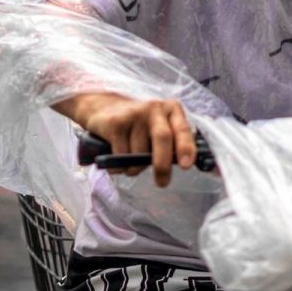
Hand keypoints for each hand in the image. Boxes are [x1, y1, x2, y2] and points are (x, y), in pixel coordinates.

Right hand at [55, 92, 196, 187]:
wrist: (105, 108)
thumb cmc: (140, 125)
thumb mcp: (160, 127)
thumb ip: (173, 142)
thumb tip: (185, 165)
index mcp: (171, 109)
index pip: (183, 129)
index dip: (186, 148)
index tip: (186, 166)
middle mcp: (154, 108)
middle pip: (163, 138)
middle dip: (162, 165)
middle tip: (162, 182)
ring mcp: (134, 114)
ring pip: (138, 154)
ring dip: (134, 168)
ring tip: (129, 159)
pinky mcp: (116, 123)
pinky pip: (120, 156)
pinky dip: (118, 166)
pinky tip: (115, 156)